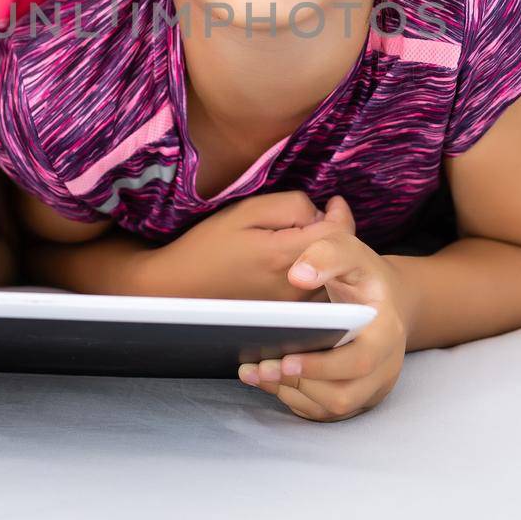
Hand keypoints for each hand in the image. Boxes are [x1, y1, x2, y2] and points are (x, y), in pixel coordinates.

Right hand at [136, 192, 353, 301]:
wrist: (180, 288)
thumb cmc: (208, 246)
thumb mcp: (245, 212)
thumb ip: (288, 207)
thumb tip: (319, 214)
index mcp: (286, 256)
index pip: (336, 235)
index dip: (340, 215)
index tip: (333, 203)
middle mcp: (296, 286)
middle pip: (338, 257)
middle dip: (336, 234)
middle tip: (321, 217)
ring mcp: (293, 306)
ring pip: (331, 276)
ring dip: (328, 256)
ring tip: (308, 239)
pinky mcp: (288, 316)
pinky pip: (317, 291)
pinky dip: (318, 274)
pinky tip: (299, 263)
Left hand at [238, 219, 408, 420]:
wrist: (384, 299)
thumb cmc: (361, 275)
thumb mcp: (349, 251)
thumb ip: (326, 255)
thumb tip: (298, 275)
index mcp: (387, 333)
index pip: (359, 361)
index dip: (322, 366)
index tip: (285, 359)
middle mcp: (385, 367)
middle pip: (343, 394)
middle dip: (299, 382)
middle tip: (260, 367)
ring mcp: (372, 387)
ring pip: (331, 407)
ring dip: (291, 392)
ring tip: (256, 371)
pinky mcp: (356, 398)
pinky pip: (323, 411)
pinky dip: (293, 398)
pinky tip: (267, 379)